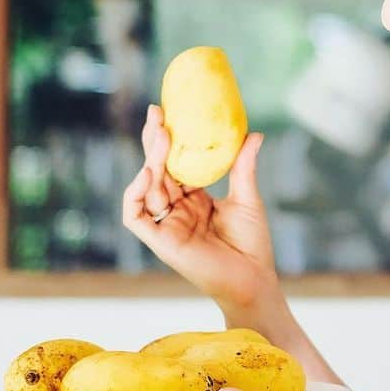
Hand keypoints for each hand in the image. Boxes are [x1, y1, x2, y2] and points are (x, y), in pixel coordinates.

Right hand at [123, 105, 279, 310]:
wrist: (254, 280)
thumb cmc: (252, 244)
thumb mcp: (248, 198)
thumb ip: (244, 167)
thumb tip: (254, 134)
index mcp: (194, 198)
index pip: (176, 163)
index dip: (170, 139)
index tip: (170, 111)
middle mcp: (176, 209)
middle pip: (158, 169)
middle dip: (155, 141)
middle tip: (158, 113)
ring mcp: (166, 225)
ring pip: (147, 187)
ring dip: (151, 161)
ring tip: (163, 137)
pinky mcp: (161, 242)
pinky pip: (135, 217)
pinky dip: (135, 195)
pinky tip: (149, 174)